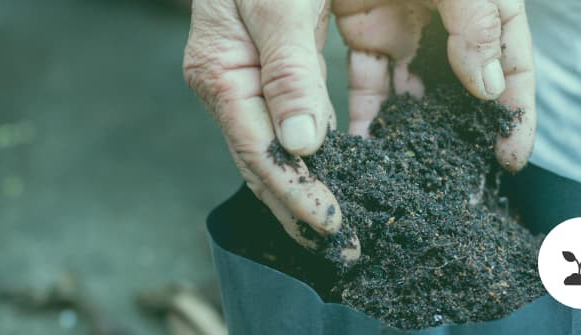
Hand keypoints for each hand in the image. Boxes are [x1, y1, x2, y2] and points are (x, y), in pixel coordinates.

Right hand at [183, 0, 360, 261]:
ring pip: (289, 147)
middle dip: (305, 205)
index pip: (258, 150)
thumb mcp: (277, 2)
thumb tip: (301, 144)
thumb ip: (288, 70)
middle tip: (342, 248)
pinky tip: (358, 171)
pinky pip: (309, 118)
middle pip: (267, 160)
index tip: (330, 227)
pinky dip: (334, 147)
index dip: (295, 192)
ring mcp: (258, 80)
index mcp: (221, 70)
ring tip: (348, 223)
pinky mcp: (285, 70)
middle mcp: (234, 84)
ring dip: (320, 185)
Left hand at [334, 0, 535, 170]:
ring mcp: (402, 28)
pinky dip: (368, 118)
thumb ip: (473, 23)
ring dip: (415, 133)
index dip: (516, 111)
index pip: (511, 60)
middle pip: (464, 86)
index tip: (510, 158)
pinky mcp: (363, 32)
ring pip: (413, 92)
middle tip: (463, 183)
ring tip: (415, 178)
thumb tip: (489, 87)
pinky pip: (367, 84)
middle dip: (465, 133)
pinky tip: (367, 153)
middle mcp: (445, 19)